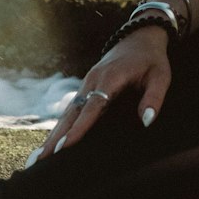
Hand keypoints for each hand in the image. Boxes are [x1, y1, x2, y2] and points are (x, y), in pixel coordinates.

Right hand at [27, 26, 171, 163]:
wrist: (139, 37)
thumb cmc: (152, 59)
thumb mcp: (161, 76)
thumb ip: (154, 98)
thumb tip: (146, 121)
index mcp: (110, 77)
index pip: (93, 106)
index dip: (79, 127)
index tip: (64, 146)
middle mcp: (92, 81)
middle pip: (71, 112)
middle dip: (55, 137)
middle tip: (39, 161)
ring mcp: (86, 84)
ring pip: (67, 113)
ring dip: (52, 135)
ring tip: (37, 159)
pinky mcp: (86, 88)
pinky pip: (71, 110)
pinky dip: (60, 127)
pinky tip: (50, 144)